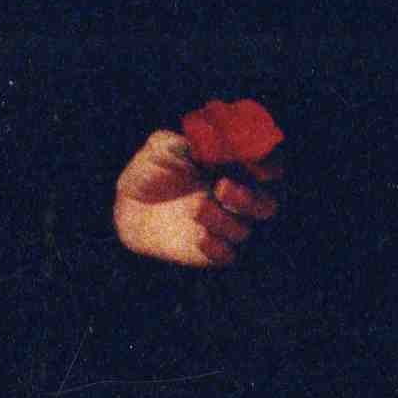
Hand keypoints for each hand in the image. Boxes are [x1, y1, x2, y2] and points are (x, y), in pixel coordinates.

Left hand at [113, 129, 278, 268]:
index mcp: (234, 170)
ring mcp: (225, 226)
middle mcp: (236, 199)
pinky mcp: (211, 251)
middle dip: (249, 199)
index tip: (252, 162)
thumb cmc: (151, 169)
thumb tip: (208, 144)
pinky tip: (198, 236)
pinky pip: (227, 256)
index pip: (269, 168)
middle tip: (222, 188)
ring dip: (223, 220)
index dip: (267, 165)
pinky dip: (217, 248)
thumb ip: (186, 142)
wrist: (128, 205)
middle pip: (266, 205)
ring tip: (195, 208)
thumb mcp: (162, 147)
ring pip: (243, 230)